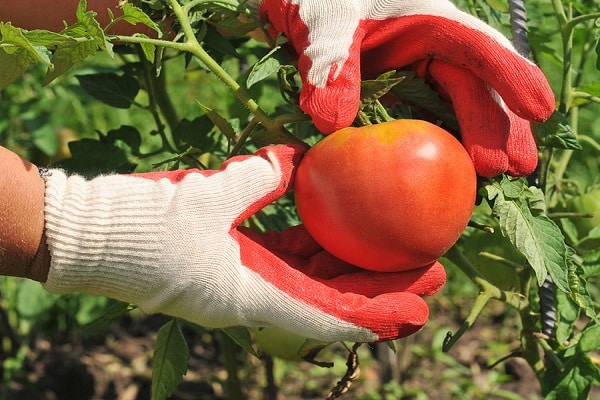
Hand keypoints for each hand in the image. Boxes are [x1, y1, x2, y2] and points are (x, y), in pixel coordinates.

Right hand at [41, 145, 443, 341]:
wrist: (90, 234)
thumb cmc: (142, 222)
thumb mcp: (208, 193)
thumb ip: (262, 177)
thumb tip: (300, 160)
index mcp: (248, 294)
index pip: (326, 315)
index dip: (375, 315)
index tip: (418, 310)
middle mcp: (252, 296)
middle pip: (329, 299)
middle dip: (380, 291)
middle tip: (429, 274)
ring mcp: (243, 281)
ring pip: (312, 281)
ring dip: (353, 269)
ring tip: (397, 253)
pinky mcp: (232, 262)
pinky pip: (285, 260)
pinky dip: (316, 249)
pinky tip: (341, 231)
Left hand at [252, 0, 554, 176]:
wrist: (307, 3)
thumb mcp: (326, 22)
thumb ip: (331, 64)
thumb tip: (332, 124)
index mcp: (431, 22)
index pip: (480, 49)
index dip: (512, 78)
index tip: (539, 110)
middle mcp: (437, 50)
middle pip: (481, 88)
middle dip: (502, 126)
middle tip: (516, 168)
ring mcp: (422, 75)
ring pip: (462, 108)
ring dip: (482, 142)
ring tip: (499, 177)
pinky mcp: (404, 95)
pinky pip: (431, 122)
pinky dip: (445, 146)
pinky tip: (454, 173)